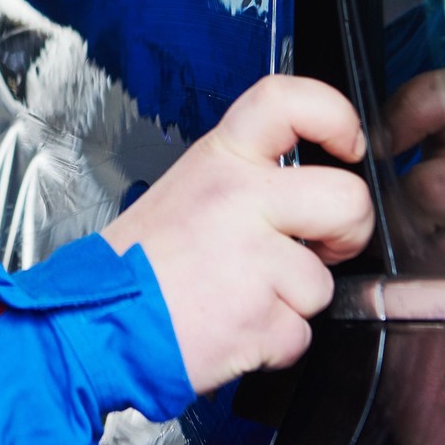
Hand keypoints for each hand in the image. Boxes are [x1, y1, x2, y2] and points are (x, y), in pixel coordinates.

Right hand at [101, 76, 373, 391]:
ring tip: (241, 298)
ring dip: (292, 303)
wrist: (93, 325)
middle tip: (321, 247)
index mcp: (221, 160)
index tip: (346, 145)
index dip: (336, 115)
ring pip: (323, 283)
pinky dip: (273, 343)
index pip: (289, 101)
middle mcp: (239, 198)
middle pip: (347, 198)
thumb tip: (309, 192)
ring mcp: (252, 259)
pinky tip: (233, 328)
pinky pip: (299, 335)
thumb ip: (248, 180)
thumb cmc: (138, 265)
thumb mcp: (187, 191)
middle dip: (350, 233)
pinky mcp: (258, 318)